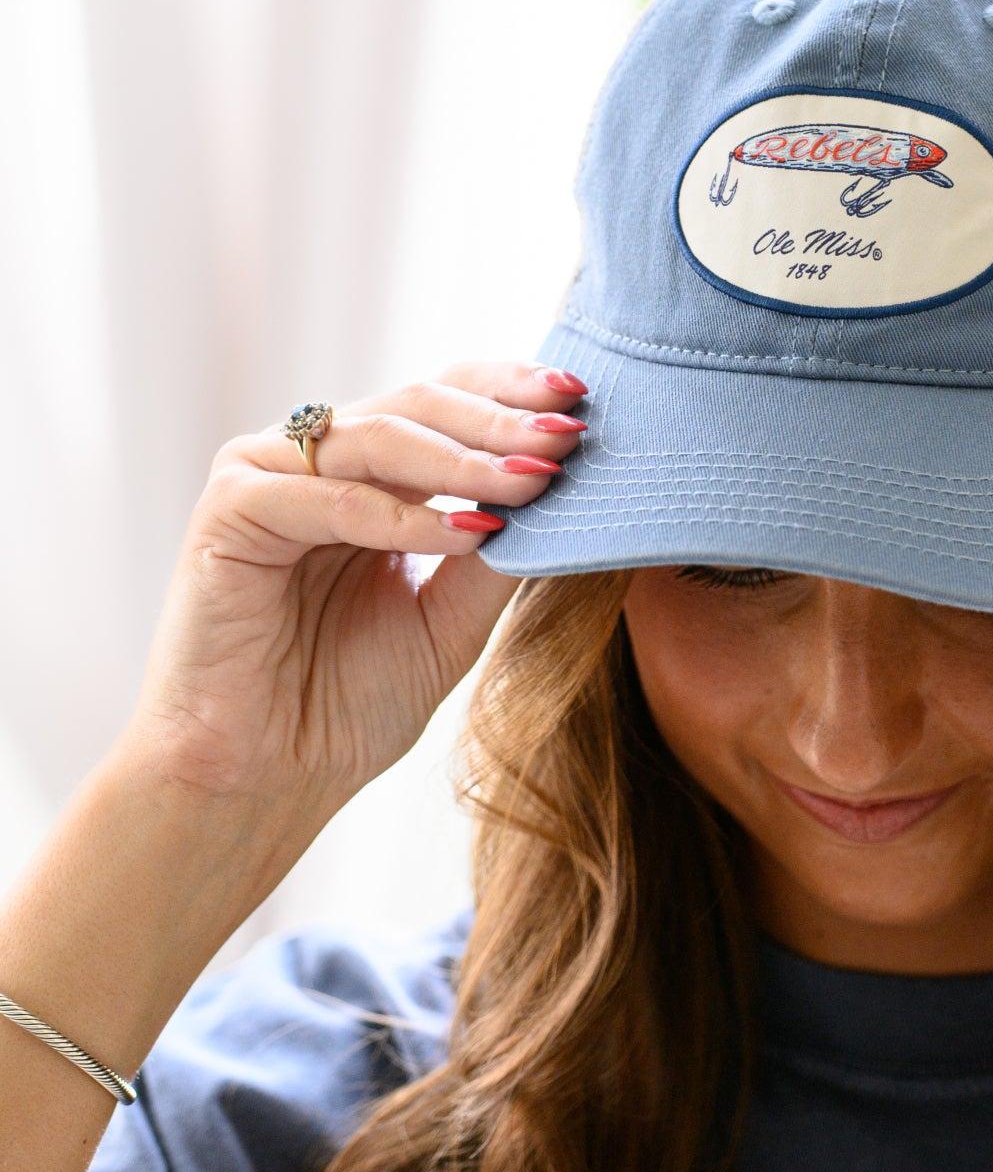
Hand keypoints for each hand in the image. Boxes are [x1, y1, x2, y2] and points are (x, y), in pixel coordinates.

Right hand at [124, 359, 585, 812]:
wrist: (261, 778)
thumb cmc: (345, 704)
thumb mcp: (450, 622)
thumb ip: (498, 557)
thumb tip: (572, 493)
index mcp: (371, 474)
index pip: (446, 402)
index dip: (510, 393)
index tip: (583, 401)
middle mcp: (318, 460)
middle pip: (419, 402)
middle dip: (501, 420)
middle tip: (567, 434)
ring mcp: (268, 475)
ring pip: (379, 435)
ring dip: (464, 460)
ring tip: (532, 479)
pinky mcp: (229, 508)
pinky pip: (330, 497)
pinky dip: (400, 515)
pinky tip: (462, 534)